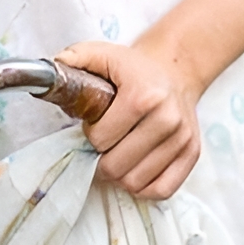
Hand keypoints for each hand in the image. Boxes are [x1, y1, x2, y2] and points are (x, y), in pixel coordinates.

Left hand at [54, 38, 203, 200]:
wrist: (175, 71)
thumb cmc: (133, 68)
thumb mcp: (102, 54)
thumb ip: (74, 59)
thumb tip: (51, 72)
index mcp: (144, 96)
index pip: (101, 139)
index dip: (91, 134)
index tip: (96, 124)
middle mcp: (168, 119)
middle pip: (116, 166)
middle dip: (102, 158)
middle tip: (105, 143)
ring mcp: (183, 139)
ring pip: (135, 182)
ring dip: (120, 174)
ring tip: (118, 154)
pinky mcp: (193, 154)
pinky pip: (161, 190)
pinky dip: (143, 186)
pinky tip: (136, 167)